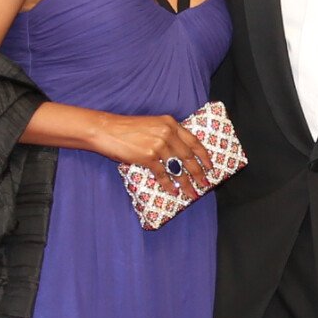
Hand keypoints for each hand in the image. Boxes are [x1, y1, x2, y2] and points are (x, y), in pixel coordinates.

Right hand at [91, 113, 212, 199]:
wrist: (106, 129)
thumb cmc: (126, 128)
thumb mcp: (151, 125)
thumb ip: (166, 134)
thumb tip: (178, 154)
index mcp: (170, 123)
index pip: (193, 141)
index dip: (204, 155)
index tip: (210, 166)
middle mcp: (167, 133)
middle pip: (189, 157)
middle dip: (198, 173)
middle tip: (205, 184)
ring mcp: (158, 145)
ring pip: (178, 168)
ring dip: (186, 183)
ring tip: (192, 193)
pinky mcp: (148, 157)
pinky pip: (163, 174)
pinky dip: (168, 185)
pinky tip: (173, 192)